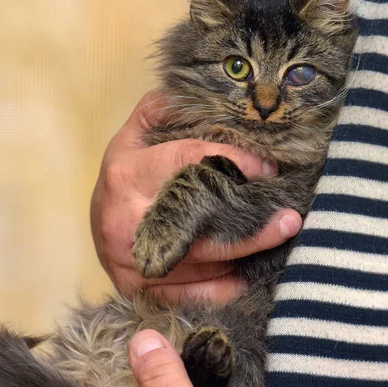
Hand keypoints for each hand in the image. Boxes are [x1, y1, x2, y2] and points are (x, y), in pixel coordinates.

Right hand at [90, 90, 301, 305]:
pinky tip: (248, 278)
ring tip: (280, 243)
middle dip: (249, 226)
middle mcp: (126, 220)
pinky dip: (222, 290)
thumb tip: (196, 91)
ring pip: (199, 263)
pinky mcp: (137, 290)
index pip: (186, 164)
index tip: (268, 168)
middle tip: (289, 220)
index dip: (230, 164)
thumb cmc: (122, 178)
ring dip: (244, 256)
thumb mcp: (132, 138)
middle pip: (198, 224)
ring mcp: (131, 260)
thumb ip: (158, 113)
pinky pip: (189, 295)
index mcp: (126, 175)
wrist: (98, 226)